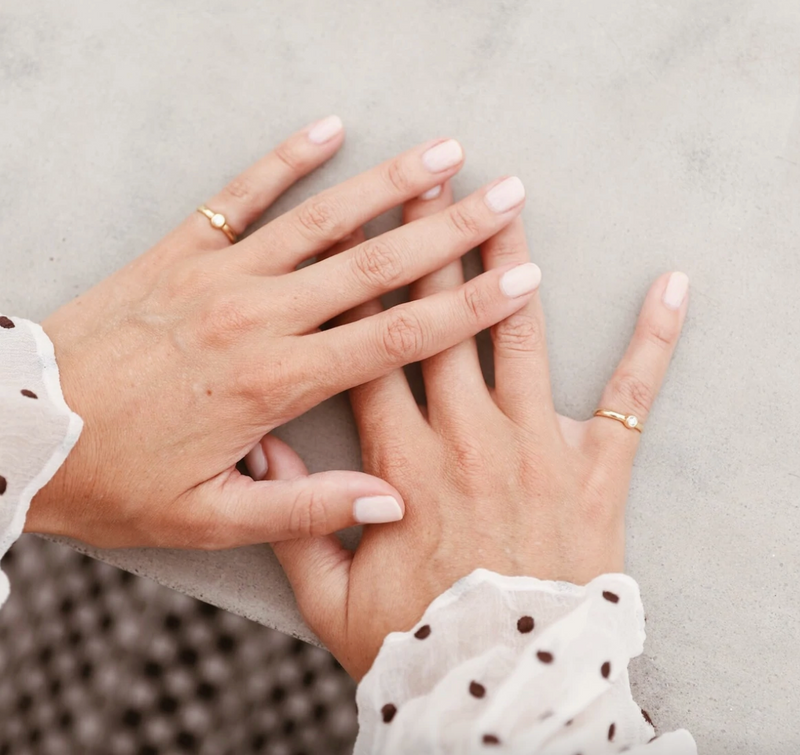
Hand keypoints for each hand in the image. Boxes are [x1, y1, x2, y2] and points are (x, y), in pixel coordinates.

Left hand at [28, 119, 539, 549]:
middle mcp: (257, 317)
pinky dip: (285, 159)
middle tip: (506, 195)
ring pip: (320, 219)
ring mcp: (219, 275)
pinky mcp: (181, 251)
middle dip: (449, 230)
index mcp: (274, 383)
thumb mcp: (206, 518)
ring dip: (387, 184)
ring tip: (443, 154)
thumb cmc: (115, 479)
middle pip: (374, 265)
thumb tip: (390, 499)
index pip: (395, 339)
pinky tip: (328, 128)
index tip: (519, 280)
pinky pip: (241, 193)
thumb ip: (302, 510)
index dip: (466, 309)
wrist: (24, 430)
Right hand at [272, 180, 688, 678]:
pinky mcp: (597, 471)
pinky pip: (632, 396)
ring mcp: (539, 448)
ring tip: (508, 204)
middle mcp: (467, 440)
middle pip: (440, 323)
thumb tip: (269, 449)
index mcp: (402, 464)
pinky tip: (672, 287)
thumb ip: (295, 519)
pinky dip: (654, 340)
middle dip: (430, 245)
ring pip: (520, 337)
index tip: (358, 233)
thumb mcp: (331, 598)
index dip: (361, 289)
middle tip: (428, 181)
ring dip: (512, 264)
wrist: (507, 692)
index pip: (372, 354)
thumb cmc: (417, 643)